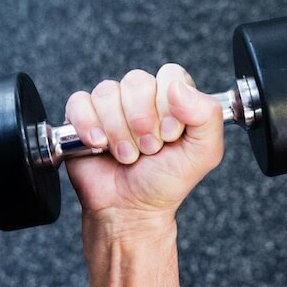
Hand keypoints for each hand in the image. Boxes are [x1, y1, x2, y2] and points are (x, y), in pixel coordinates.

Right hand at [64, 64, 223, 226]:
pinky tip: (99, 145)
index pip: (170, 75)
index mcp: (173, 98)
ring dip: (119, 132)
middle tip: (149, 149)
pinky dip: (88, 126)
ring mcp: (110, 105)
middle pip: (137, 82)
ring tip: (127, 155)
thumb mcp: (204, 153)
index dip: (168, 105)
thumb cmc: (165, 181)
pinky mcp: (82, 116)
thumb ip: (207, 115)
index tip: (170, 134)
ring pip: (108, 93)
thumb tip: (178, 88)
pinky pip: (79, 103)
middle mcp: (141, 97)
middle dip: (143, 123)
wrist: (131, 210)